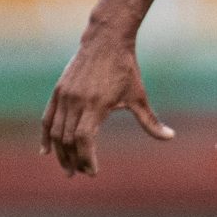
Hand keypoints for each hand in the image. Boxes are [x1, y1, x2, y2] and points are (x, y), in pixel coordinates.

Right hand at [40, 28, 173, 175]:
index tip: (93, 172)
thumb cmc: (125, 70)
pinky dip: (46, 136)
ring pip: (56, 132)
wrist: (105, 42)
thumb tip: (170, 137)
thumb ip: (150, 120)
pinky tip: (47, 151)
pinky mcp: (57, 91)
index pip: (84, 139)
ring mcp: (64, 96)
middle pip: (68, 139)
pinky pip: (47, 119)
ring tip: (68, 168)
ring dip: (60, 153)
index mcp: (96, 104)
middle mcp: (76, 101)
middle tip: (80, 174)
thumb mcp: (139, 96)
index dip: (87, 158)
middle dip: (74, 160)